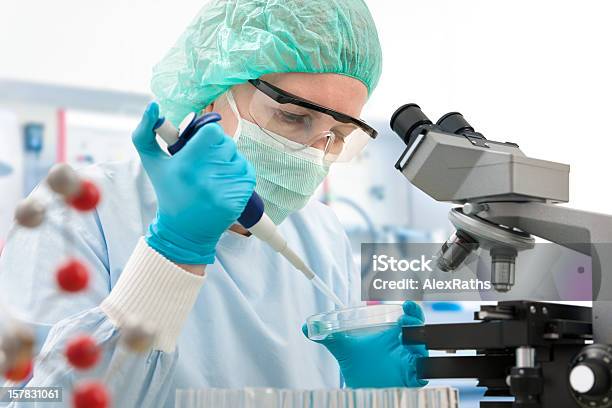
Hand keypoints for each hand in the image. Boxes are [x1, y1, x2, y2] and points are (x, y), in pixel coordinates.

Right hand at [132, 102, 255, 263]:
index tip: (200, 146)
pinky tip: (223, 186)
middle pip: (227, 143)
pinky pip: (247, 173)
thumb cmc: (169, 191)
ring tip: (213, 178)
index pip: (213, 131)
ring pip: (238, 158)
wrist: (184, 231)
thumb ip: (145, 132)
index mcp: (186, 163)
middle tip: (205, 164)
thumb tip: (153, 105)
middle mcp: (206, 176)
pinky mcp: (239, 199)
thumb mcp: (152, 162)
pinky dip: (239, 176)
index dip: (208, 135)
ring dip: (229, 163)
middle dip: (218, 150)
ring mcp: (225, 188)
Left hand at [303, 301, 427, 387]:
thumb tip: (305, 327)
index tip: (407, 303)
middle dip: (416, 321)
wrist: (363, 388)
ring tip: (404, 335)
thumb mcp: (344, 348)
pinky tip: (412, 362)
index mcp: (394, 336)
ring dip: (417, 342)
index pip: (410, 319)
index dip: (412, 310)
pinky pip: (423, 373)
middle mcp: (405, 348)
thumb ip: (327, 337)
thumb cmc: (360, 366)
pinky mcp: (412, 379)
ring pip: (423, 350)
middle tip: (405, 317)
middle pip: (421, 332)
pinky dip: (420, 366)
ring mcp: (410, 363)